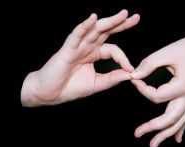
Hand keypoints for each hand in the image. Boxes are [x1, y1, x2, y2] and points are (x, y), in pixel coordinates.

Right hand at [21, 9, 139, 106]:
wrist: (49, 93)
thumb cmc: (69, 88)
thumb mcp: (96, 84)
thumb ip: (112, 78)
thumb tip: (130, 75)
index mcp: (93, 55)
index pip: (112, 49)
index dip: (123, 57)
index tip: (130, 69)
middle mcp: (86, 47)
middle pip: (105, 32)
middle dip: (120, 24)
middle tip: (135, 17)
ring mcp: (77, 46)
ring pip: (94, 30)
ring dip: (108, 21)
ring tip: (123, 15)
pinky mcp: (67, 49)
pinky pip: (76, 35)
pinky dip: (84, 26)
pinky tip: (92, 18)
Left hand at [131, 33, 184, 146]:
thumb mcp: (167, 52)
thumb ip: (148, 64)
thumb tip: (133, 75)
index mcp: (182, 86)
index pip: (156, 97)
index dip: (142, 90)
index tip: (134, 80)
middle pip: (169, 119)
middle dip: (153, 128)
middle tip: (137, 134)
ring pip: (179, 122)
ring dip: (165, 134)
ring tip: (152, 145)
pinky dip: (180, 129)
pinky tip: (176, 139)